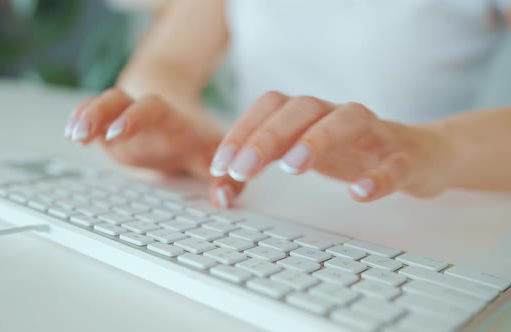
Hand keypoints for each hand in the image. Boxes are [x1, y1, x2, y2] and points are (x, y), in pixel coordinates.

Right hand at [64, 87, 243, 206]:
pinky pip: (92, 116)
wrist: (181, 117)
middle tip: (83, 133)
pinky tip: (71, 132)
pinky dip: (80, 120)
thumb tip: (223, 201)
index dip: (134, 118)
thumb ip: (228, 180)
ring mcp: (124, 121)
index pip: (152, 110)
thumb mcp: (217, 158)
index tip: (117, 133)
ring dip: (86, 116)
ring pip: (102, 106)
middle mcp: (143, 118)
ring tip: (73, 134)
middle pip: (118, 101)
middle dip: (99, 113)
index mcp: (170, 121)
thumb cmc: (197, 140)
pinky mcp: (110, 129)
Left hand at [209, 91, 452, 202]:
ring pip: (346, 121)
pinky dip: (379, 176)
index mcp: (310, 113)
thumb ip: (262, 163)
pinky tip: (359, 193)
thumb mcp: (300, 154)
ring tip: (293, 168)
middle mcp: (337, 114)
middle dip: (267, 137)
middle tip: (243, 170)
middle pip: (301, 108)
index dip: (242, 131)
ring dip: (317, 140)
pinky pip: (394, 163)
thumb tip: (221, 186)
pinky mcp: (403, 156)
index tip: (221, 165)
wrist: (420, 154)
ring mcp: (373, 133)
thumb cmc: (350, 152)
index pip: (269, 107)